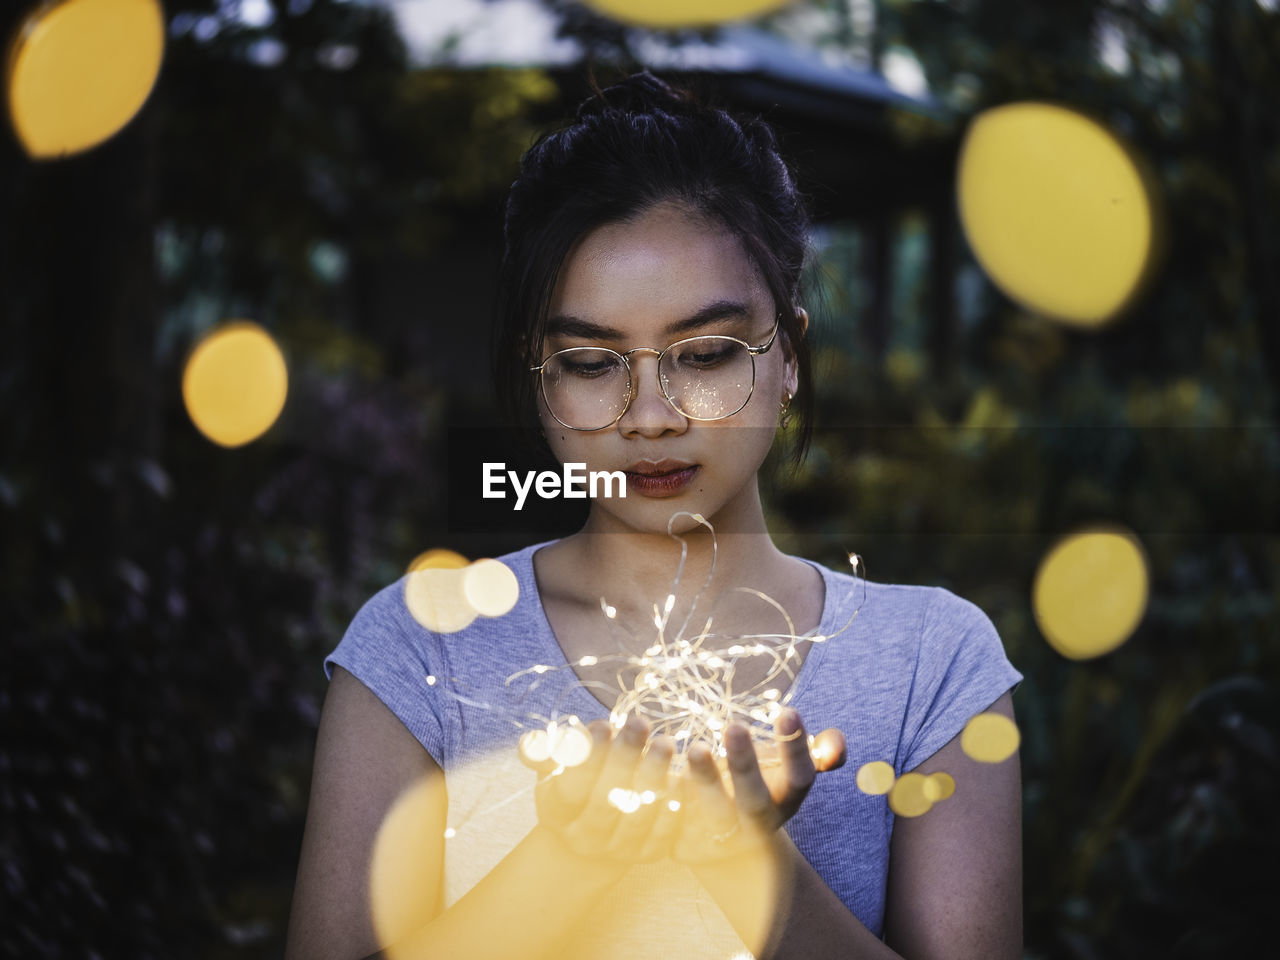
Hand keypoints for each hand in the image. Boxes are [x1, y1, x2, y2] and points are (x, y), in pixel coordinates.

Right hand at [519, 714, 679, 863]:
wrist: (596, 827)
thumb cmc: (573, 780)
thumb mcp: (554, 765)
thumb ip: (544, 751)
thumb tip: (529, 743)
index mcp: (557, 814)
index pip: (571, 788)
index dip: (588, 757)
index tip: (605, 724)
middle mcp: (584, 838)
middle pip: (606, 801)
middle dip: (625, 758)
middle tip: (641, 723)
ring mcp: (617, 850)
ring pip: (638, 815)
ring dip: (654, 776)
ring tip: (665, 742)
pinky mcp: (649, 855)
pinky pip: (664, 832)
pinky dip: (673, 804)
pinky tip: (681, 777)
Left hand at [671, 708, 845, 864]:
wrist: (725, 843)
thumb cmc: (761, 784)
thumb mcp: (790, 767)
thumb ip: (821, 751)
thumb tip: (836, 745)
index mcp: (786, 800)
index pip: (801, 778)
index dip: (796, 749)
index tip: (788, 711)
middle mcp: (757, 824)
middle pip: (755, 801)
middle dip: (746, 766)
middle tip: (735, 725)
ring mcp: (722, 840)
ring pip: (714, 815)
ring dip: (705, 782)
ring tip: (695, 747)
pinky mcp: (686, 846)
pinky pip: (674, 824)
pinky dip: (667, 799)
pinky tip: (660, 773)